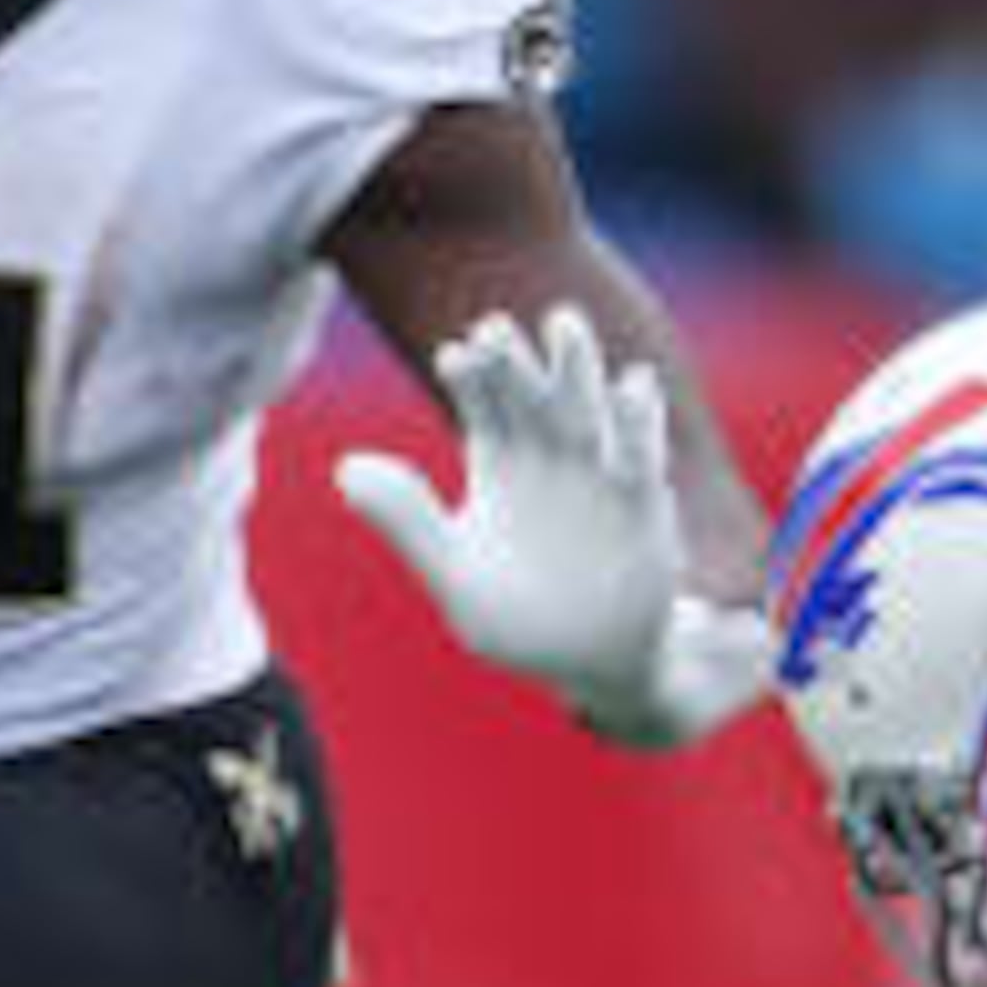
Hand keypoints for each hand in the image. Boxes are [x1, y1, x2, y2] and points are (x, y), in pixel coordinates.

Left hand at [337, 305, 772, 747]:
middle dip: (515, 361)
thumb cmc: (519, 622)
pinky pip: (640, 455)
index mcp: (500, 463)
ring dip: (576, 367)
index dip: (471, 375)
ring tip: (563, 322)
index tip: (453, 355)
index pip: (483, 404)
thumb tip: (344, 466)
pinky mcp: (642, 503)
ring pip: (585, 409)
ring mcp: (598, 475)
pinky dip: (637, 420)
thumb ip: (407, 522)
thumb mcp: (455, 578)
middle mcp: (549, 456)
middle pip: (530, 395)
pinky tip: (633, 381)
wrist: (593, 665)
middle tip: (494, 327)